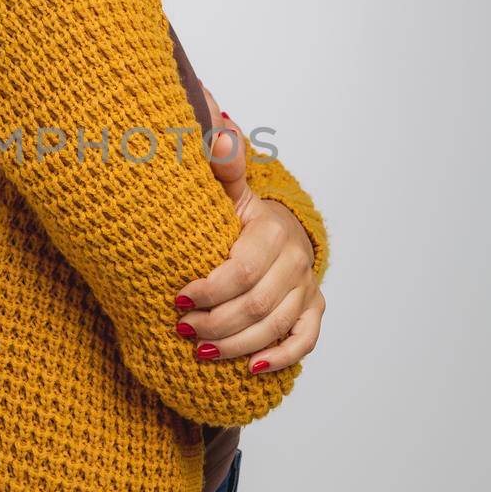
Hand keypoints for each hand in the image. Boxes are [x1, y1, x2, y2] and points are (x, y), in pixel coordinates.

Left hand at [172, 85, 325, 374]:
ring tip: (198, 350)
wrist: (275, 230)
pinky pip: (305, 341)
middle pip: (256, 305)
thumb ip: (222, 163)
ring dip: (234, 344)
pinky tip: (251, 369)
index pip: (242, 270)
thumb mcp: (228, 189)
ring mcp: (306, 287)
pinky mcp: (313, 310)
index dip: (209, 290)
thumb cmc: (239, 215)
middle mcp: (295, 260)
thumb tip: (217, 123)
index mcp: (272, 230)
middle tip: (180, 328)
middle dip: (215, 321)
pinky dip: (280, 357)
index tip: (177, 299)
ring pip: (275, 327)